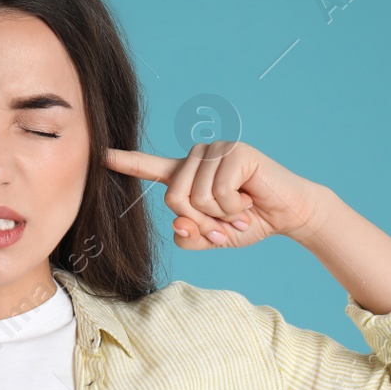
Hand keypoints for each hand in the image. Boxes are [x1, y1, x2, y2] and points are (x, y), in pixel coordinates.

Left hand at [103, 140, 326, 249]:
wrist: (289, 214)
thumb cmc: (249, 222)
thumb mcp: (213, 238)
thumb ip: (190, 237)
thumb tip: (178, 225)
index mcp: (187, 175)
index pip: (151, 167)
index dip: (126, 162)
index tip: (101, 154)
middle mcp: (197, 158)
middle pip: (174, 198)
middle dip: (202, 221)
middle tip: (227, 220)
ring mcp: (216, 151)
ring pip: (196, 197)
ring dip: (221, 215)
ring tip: (240, 208)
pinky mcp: (235, 152)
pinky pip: (218, 192)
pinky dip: (234, 206)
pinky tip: (249, 199)